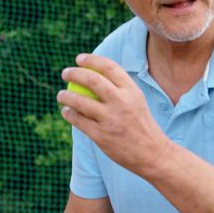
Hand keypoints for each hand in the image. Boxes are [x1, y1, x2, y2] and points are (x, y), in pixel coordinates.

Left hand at [58, 54, 171, 175]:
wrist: (152, 154)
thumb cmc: (141, 125)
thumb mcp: (137, 101)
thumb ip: (120, 88)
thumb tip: (96, 73)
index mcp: (132, 91)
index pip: (109, 67)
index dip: (91, 60)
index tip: (79, 59)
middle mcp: (121, 103)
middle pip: (92, 80)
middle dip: (74, 73)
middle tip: (65, 73)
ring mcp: (111, 120)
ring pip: (80, 102)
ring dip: (65, 96)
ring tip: (61, 95)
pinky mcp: (101, 136)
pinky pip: (79, 121)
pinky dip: (69, 114)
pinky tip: (66, 112)